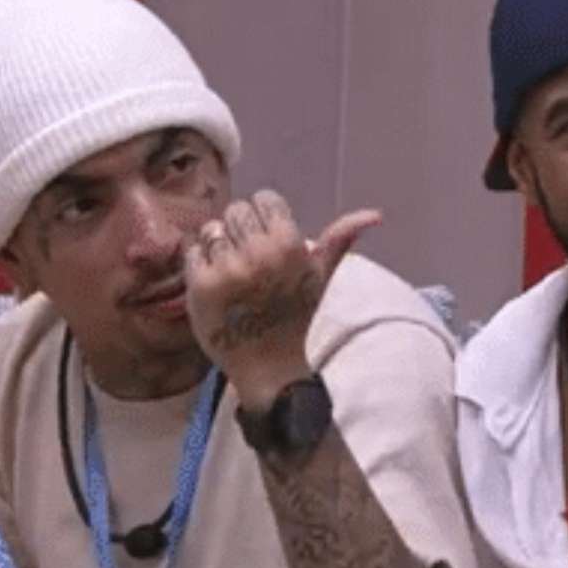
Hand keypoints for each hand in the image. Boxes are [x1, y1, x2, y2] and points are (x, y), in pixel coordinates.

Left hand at [184, 189, 379, 409]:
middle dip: (242, 232)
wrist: (271, 368)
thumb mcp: (322, 275)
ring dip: (220, 247)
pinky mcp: (201, 286)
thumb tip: (374, 215)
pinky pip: (193, 252)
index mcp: (290, 245)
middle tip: (251, 262)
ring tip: (235, 276)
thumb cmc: (297, 317)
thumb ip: (341, 238)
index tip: (269, 242)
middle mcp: (258, 253)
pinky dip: (201, 265)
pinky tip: (219, 287)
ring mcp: (227, 269)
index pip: (264, 199)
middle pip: (236, 210)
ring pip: (212, 229)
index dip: (265, 219)